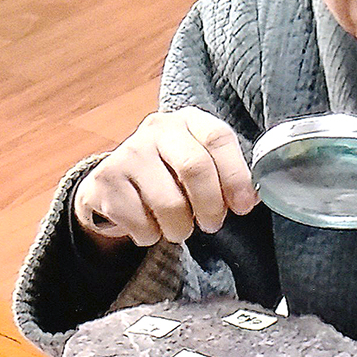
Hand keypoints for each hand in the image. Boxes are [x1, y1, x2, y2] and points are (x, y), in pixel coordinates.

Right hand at [72, 109, 257, 248]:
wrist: (114, 184)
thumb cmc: (169, 176)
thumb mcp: (198, 165)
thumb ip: (225, 176)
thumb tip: (251, 198)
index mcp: (188, 121)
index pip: (218, 138)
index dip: (236, 176)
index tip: (244, 206)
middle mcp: (157, 128)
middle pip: (195, 167)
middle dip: (211, 206)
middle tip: (212, 224)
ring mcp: (128, 152)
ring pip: (169, 203)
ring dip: (181, 228)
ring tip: (179, 228)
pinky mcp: (105, 180)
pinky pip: (140, 222)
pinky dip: (151, 236)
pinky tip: (150, 226)